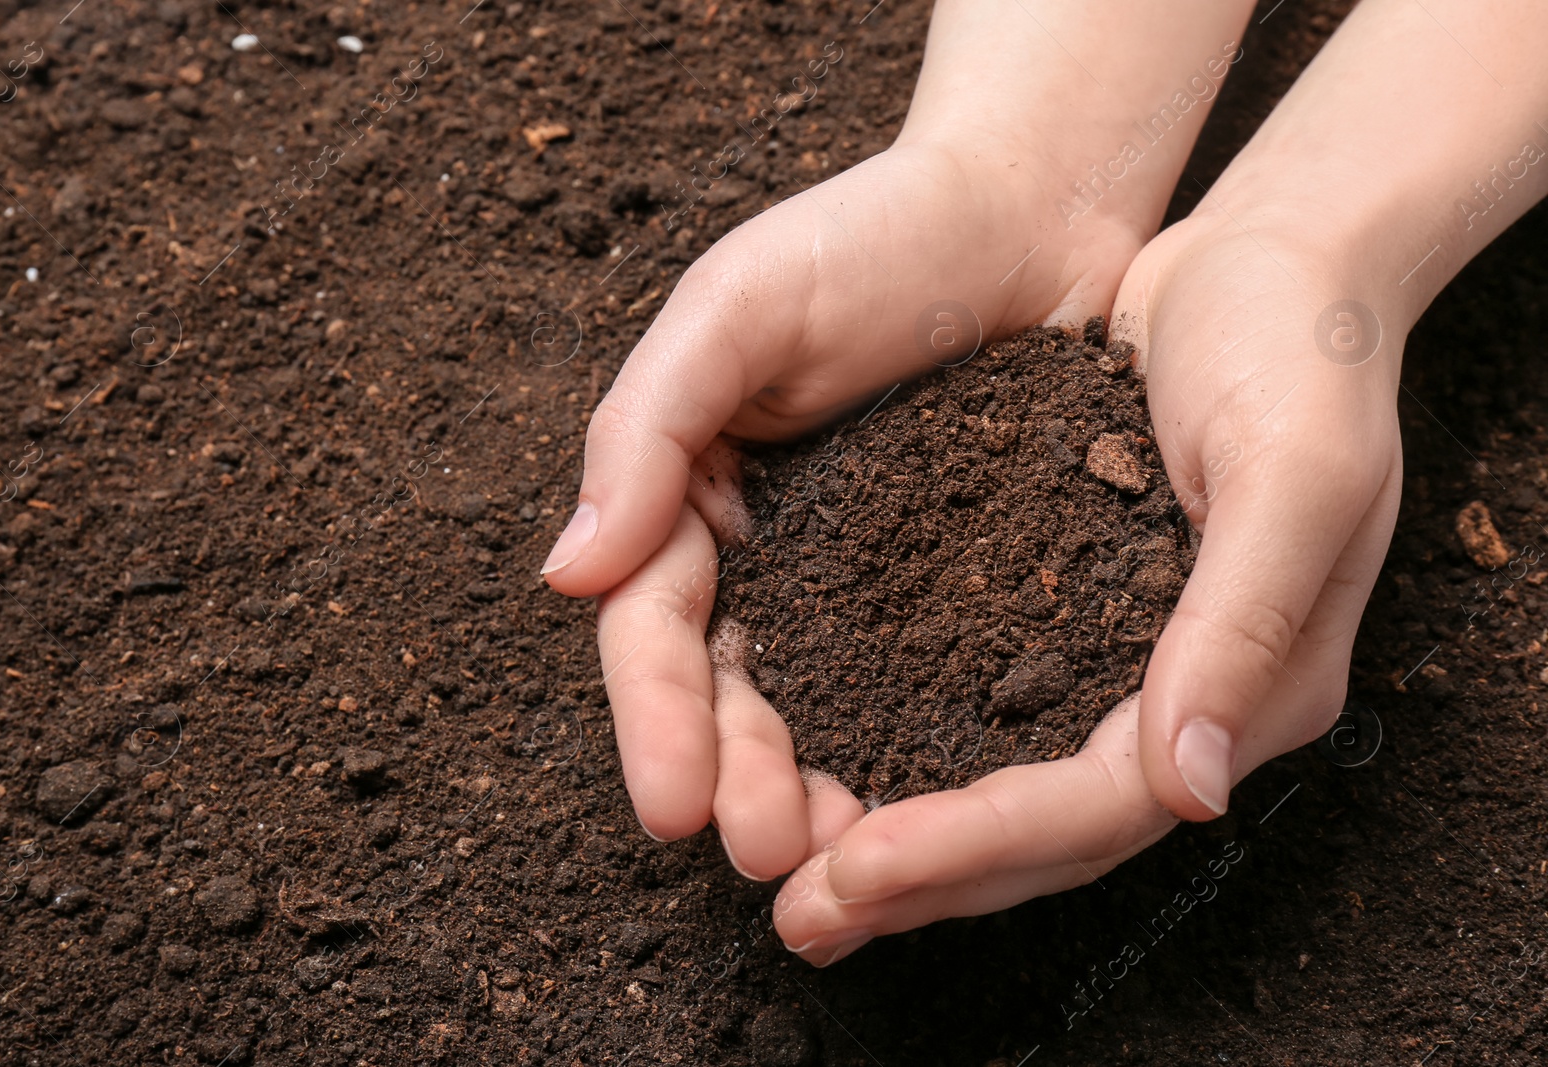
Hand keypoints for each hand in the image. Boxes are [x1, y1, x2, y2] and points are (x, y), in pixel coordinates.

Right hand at [543, 0, 1260, 878]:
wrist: (1027, 211)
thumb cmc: (872, 239)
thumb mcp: (737, 310)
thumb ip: (646, 431)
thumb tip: (565, 571)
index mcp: (689, 496)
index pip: (650, 624)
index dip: (655, 718)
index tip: (675, 806)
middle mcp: (763, 555)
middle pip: (730, 690)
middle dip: (738, 776)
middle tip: (770, 851)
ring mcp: (856, 581)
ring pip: (818, 708)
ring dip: (816, 786)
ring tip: (842, 858)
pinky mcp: (948, 589)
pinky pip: (920, 681)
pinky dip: (913, 748)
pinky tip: (936, 808)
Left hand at [771, 205, 1405, 963]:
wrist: (1272, 272)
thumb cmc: (1300, 353)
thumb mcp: (1297, 470)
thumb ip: (1246, 624)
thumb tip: (1186, 787)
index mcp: (1250, 688)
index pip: (1097, 807)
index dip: (978, 844)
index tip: (860, 866)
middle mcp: (1178, 702)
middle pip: (1038, 830)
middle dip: (918, 878)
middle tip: (798, 914)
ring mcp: (1117, 666)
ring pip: (996, 784)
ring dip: (896, 835)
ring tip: (786, 871)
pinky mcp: (1059, 616)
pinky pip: (973, 708)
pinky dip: (898, 746)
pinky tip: (817, 756)